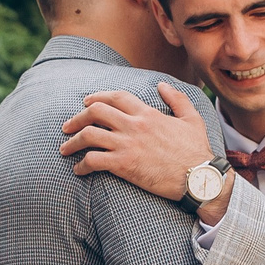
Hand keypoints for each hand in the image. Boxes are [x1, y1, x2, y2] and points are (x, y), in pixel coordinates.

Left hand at [61, 84, 222, 209]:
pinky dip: (82, 165)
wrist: (199, 178)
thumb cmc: (197, 151)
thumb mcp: (192, 119)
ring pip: (89, 135)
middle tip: (67, 126)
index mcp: (148, 113)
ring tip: (65, 149)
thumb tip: (162, 85)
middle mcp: (134, 125)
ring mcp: (127, 145)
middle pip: (95, 112)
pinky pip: (93, 160)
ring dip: (73, 141)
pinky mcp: (124, 165)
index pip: (116, 97)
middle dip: (76, 117)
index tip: (85, 102)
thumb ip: (177, 99)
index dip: (97, 96)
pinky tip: (79, 170)